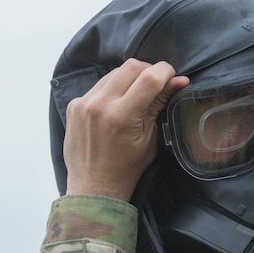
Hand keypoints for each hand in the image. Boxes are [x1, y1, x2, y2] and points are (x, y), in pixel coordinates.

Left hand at [63, 59, 188, 200]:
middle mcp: (100, 105)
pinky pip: (99, 84)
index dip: (166, 72)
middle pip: (131, 67)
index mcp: (122, 116)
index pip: (150, 77)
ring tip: (138, 94)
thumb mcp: (151, 139)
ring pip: (114, 72)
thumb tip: (178, 81)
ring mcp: (84, 103)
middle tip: (157, 84)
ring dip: (131, 77)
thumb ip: (160, 106)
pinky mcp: (74, 104)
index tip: (173, 77)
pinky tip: (118, 103)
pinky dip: (114, 87)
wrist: (94, 185)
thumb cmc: (126, 168)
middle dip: (150, 70)